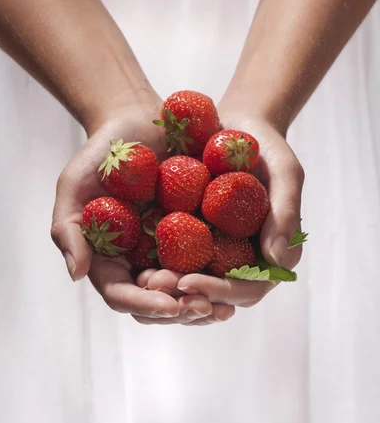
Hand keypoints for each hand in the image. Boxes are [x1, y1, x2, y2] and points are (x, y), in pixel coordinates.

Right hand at [51, 107, 234, 324]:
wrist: (137, 121)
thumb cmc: (101, 154)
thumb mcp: (74, 186)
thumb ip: (68, 229)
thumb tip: (78, 275)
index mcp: (110, 258)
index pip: (123, 295)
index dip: (145, 304)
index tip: (171, 304)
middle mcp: (140, 261)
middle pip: (158, 301)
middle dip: (180, 310)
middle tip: (204, 307)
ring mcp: (169, 249)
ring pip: (186, 291)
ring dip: (204, 303)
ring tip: (224, 305)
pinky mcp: (195, 233)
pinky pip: (210, 261)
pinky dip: (222, 275)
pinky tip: (242, 278)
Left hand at [142, 113, 304, 308]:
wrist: (236, 126)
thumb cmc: (267, 148)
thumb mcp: (285, 172)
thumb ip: (286, 212)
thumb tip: (276, 258)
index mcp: (273, 256)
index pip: (248, 288)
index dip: (219, 291)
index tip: (187, 281)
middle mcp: (246, 261)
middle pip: (217, 295)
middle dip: (186, 296)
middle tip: (154, 285)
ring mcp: (220, 252)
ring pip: (195, 284)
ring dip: (169, 290)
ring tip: (142, 281)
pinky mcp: (196, 239)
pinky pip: (178, 260)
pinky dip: (159, 266)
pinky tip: (136, 265)